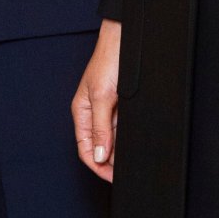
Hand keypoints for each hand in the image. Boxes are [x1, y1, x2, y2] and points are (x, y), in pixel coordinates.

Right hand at [72, 20, 121, 183]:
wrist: (126, 39)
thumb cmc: (109, 60)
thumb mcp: (102, 96)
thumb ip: (101, 128)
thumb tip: (99, 156)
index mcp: (82, 112)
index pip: (86, 149)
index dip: (98, 166)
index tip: (113, 177)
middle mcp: (94, 114)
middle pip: (100, 147)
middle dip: (111, 162)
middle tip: (127, 172)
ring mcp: (108, 110)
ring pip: (112, 140)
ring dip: (119, 151)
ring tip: (133, 161)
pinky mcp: (121, 105)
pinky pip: (122, 129)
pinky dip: (128, 139)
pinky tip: (136, 143)